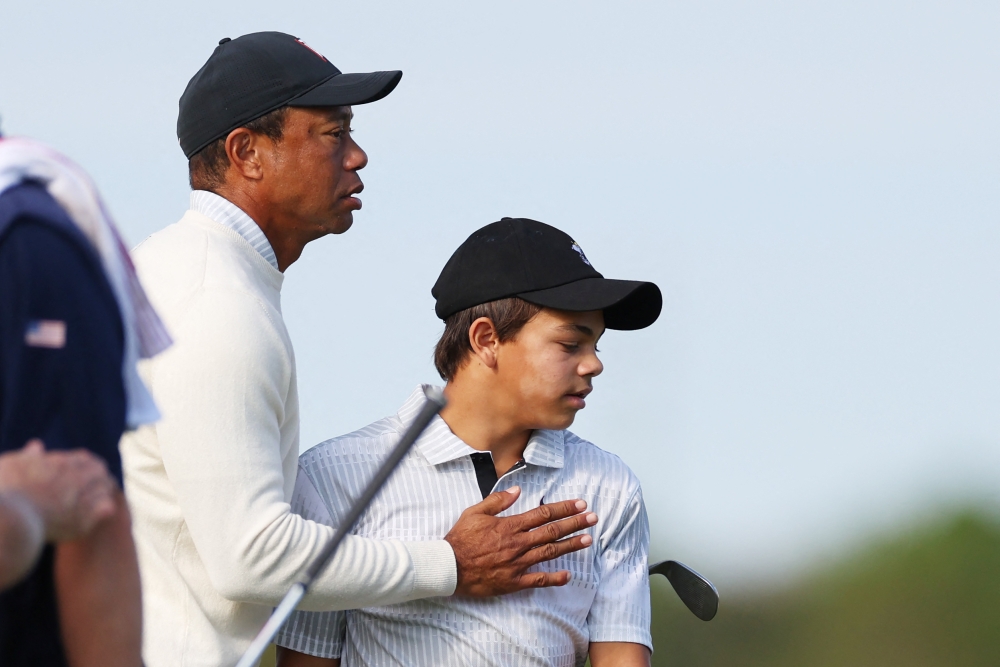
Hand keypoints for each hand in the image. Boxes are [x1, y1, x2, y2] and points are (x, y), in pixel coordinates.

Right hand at [0, 440, 117, 540]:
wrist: (8, 521)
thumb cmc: (4, 491)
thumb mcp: (12, 466)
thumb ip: (28, 457)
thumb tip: (36, 445)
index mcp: (60, 463)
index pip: (85, 459)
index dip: (84, 466)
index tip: (80, 473)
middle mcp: (76, 478)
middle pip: (99, 471)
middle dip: (97, 477)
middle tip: (93, 486)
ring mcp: (83, 499)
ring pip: (106, 488)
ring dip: (101, 492)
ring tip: (94, 501)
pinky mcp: (85, 521)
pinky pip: (107, 509)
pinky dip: (104, 509)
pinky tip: (95, 515)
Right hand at [444, 485, 597, 595]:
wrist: (449, 567)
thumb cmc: (460, 538)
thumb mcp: (475, 512)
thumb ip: (498, 500)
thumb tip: (518, 490)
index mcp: (510, 525)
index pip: (543, 514)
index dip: (564, 508)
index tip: (580, 503)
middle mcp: (518, 543)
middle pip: (552, 531)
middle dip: (575, 523)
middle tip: (593, 518)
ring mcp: (518, 563)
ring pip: (550, 553)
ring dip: (571, 546)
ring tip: (588, 540)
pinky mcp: (514, 582)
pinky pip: (538, 580)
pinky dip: (554, 578)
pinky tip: (568, 576)